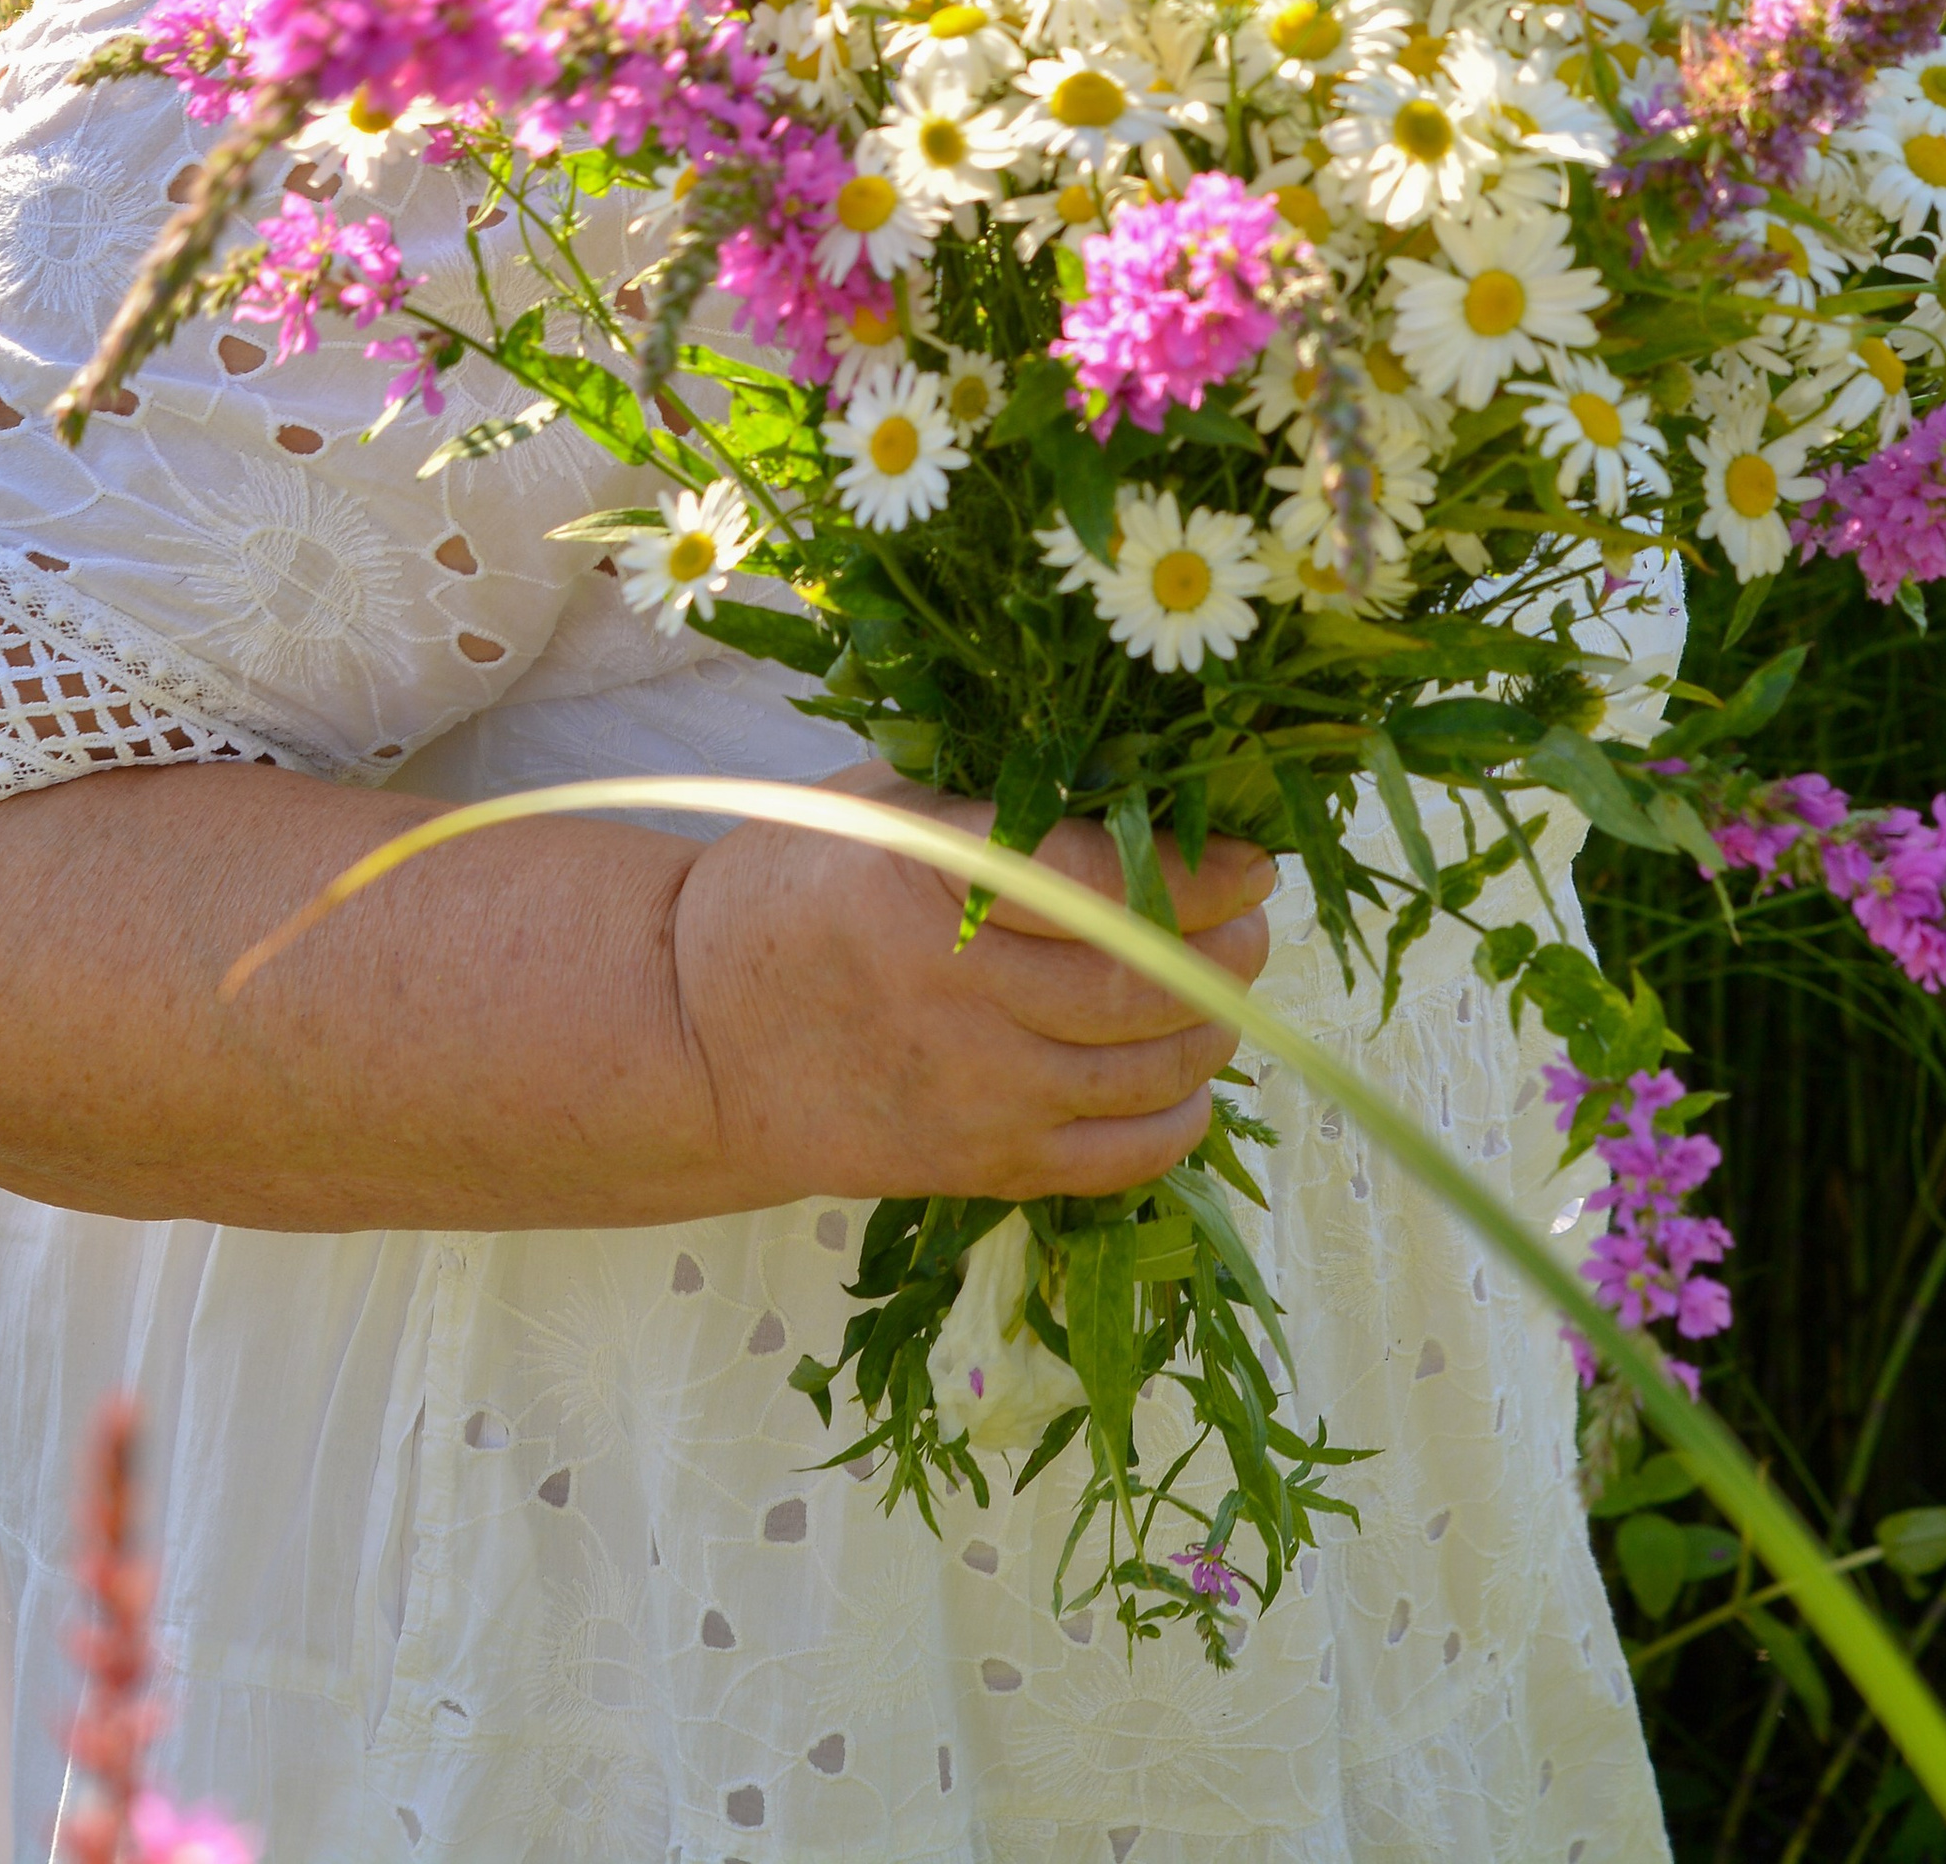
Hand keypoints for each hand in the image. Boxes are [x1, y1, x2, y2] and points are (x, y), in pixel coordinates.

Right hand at [668, 761, 1274, 1212]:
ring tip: (1223, 991)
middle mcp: (958, 990)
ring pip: (1150, 1070)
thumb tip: (1145, 780)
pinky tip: (1184, 1081)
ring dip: (1215, 1029)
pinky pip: (1119, 1159)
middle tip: (1251, 924)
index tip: (1253, 859)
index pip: (1108, 880)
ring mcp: (971, 1090)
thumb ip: (996, 795)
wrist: (692, 1037)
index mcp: (929, 875)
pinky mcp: (975, 1166)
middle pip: (1149, 980)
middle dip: (1232, 950)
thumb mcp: (877, 800)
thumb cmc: (794, 887)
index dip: (1205, 872)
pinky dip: (1178, 1119)